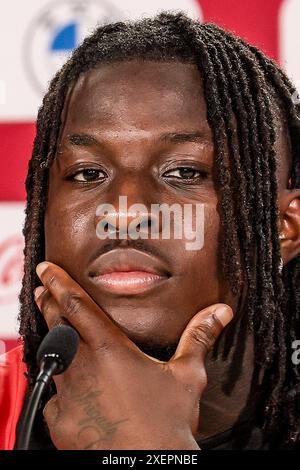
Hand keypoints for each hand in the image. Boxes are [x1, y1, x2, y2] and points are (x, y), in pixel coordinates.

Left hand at [34, 261, 232, 449]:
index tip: (45, 269)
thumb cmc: (166, 423)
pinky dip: (63, 388)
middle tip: (42, 290)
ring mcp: (66, 394)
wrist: (146, 464)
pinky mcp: (59, 420)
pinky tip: (77, 393)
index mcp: (109, 348)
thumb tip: (221, 311)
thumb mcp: (187, 375)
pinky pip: (55, 397)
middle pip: (56, 324)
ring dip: (57, 345)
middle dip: (47, 303)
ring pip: (55, 359)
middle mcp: (81, 366)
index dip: (58, 282)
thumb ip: (198, 337)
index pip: (76, 305)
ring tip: (64, 340)